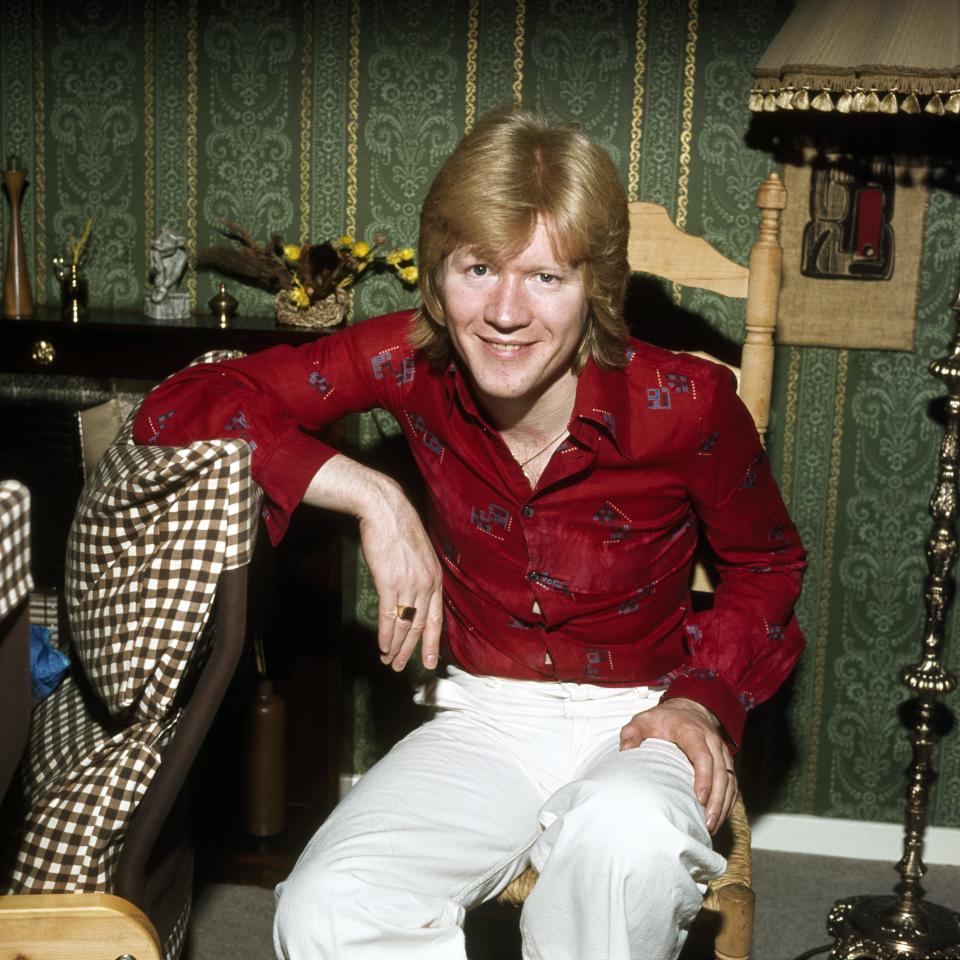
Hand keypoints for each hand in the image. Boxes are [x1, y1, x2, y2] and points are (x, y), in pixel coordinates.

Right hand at [357, 493, 443, 671]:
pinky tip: (382, 646)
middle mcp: (426, 584)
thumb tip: (412, 595)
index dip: (433, 642)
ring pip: (405, 624)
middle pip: (421, 626)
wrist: (386, 510)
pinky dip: (386, 634)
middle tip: (402, 667)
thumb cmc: (399, 529)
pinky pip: (390, 616)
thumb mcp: (419, 554)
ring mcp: (409, 584)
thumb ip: (419, 576)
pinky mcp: (390, 582)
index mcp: (435, 578)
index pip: (437, 618)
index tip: (431, 661)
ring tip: (389, 660)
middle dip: (411, 650)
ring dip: (396, 646)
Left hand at [619, 697, 735, 833]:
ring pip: (729, 779)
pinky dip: (728, 801)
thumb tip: (625, 751)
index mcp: (691, 731)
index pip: (703, 755)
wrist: (687, 709)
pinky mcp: (725, 760)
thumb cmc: (663, 719)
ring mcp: (721, 751)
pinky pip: (732, 782)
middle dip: (716, 798)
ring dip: (724, 803)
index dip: (704, 777)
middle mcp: (711, 740)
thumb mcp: (642, 721)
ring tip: (712, 825)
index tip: (700, 798)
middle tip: (708, 822)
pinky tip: (719, 817)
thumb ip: (631, 733)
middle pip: (720, 771)